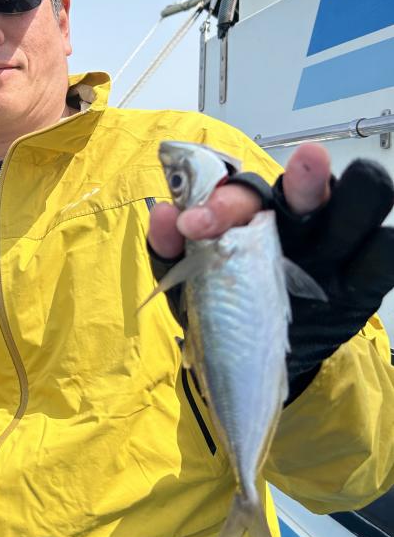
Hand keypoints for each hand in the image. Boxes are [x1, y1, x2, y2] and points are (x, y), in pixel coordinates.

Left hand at [147, 142, 393, 397]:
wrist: (252, 368)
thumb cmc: (221, 311)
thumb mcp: (188, 284)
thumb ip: (174, 250)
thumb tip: (164, 215)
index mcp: (253, 216)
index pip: (246, 194)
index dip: (225, 203)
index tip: (195, 225)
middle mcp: (296, 223)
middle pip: (310, 187)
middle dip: (306, 180)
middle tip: (301, 168)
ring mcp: (333, 251)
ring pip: (358, 205)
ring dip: (355, 201)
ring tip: (353, 196)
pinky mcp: (361, 284)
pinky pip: (381, 254)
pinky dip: (378, 248)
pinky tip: (366, 253)